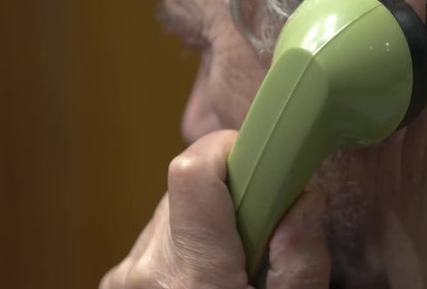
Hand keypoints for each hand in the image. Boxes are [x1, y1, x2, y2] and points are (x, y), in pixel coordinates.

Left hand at [100, 130, 330, 288]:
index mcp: (192, 280)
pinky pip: (162, 235)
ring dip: (212, 218)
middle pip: (189, 186)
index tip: (266, 162)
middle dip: (234, 191)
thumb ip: (300, 261)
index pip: (192, 171)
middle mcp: (146, 271)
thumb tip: (306, 198)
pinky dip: (192, 239)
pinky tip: (209, 274)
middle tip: (266, 227)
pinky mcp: (120, 280)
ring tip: (236, 261)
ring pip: (175, 209)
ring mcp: (125, 277)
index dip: (230, 149)